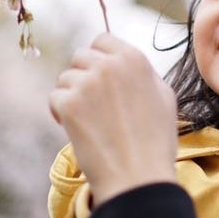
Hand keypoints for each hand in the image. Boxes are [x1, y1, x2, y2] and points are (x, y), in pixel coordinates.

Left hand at [49, 33, 178, 206]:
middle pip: (80, 56)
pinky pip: (54, 98)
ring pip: (65, 78)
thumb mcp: (164, 96)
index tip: (100, 77)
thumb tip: (123, 62)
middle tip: (92, 102)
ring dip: (72, 95)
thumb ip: (143, 72)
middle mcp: (109, 65)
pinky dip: (60, 113)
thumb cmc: (155, 142)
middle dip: (83, 76)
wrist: (138, 178)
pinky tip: (75, 128)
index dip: (99, 58)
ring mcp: (87, 84)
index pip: (102, 39)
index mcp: (134, 58)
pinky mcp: (70, 105)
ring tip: (89, 120)